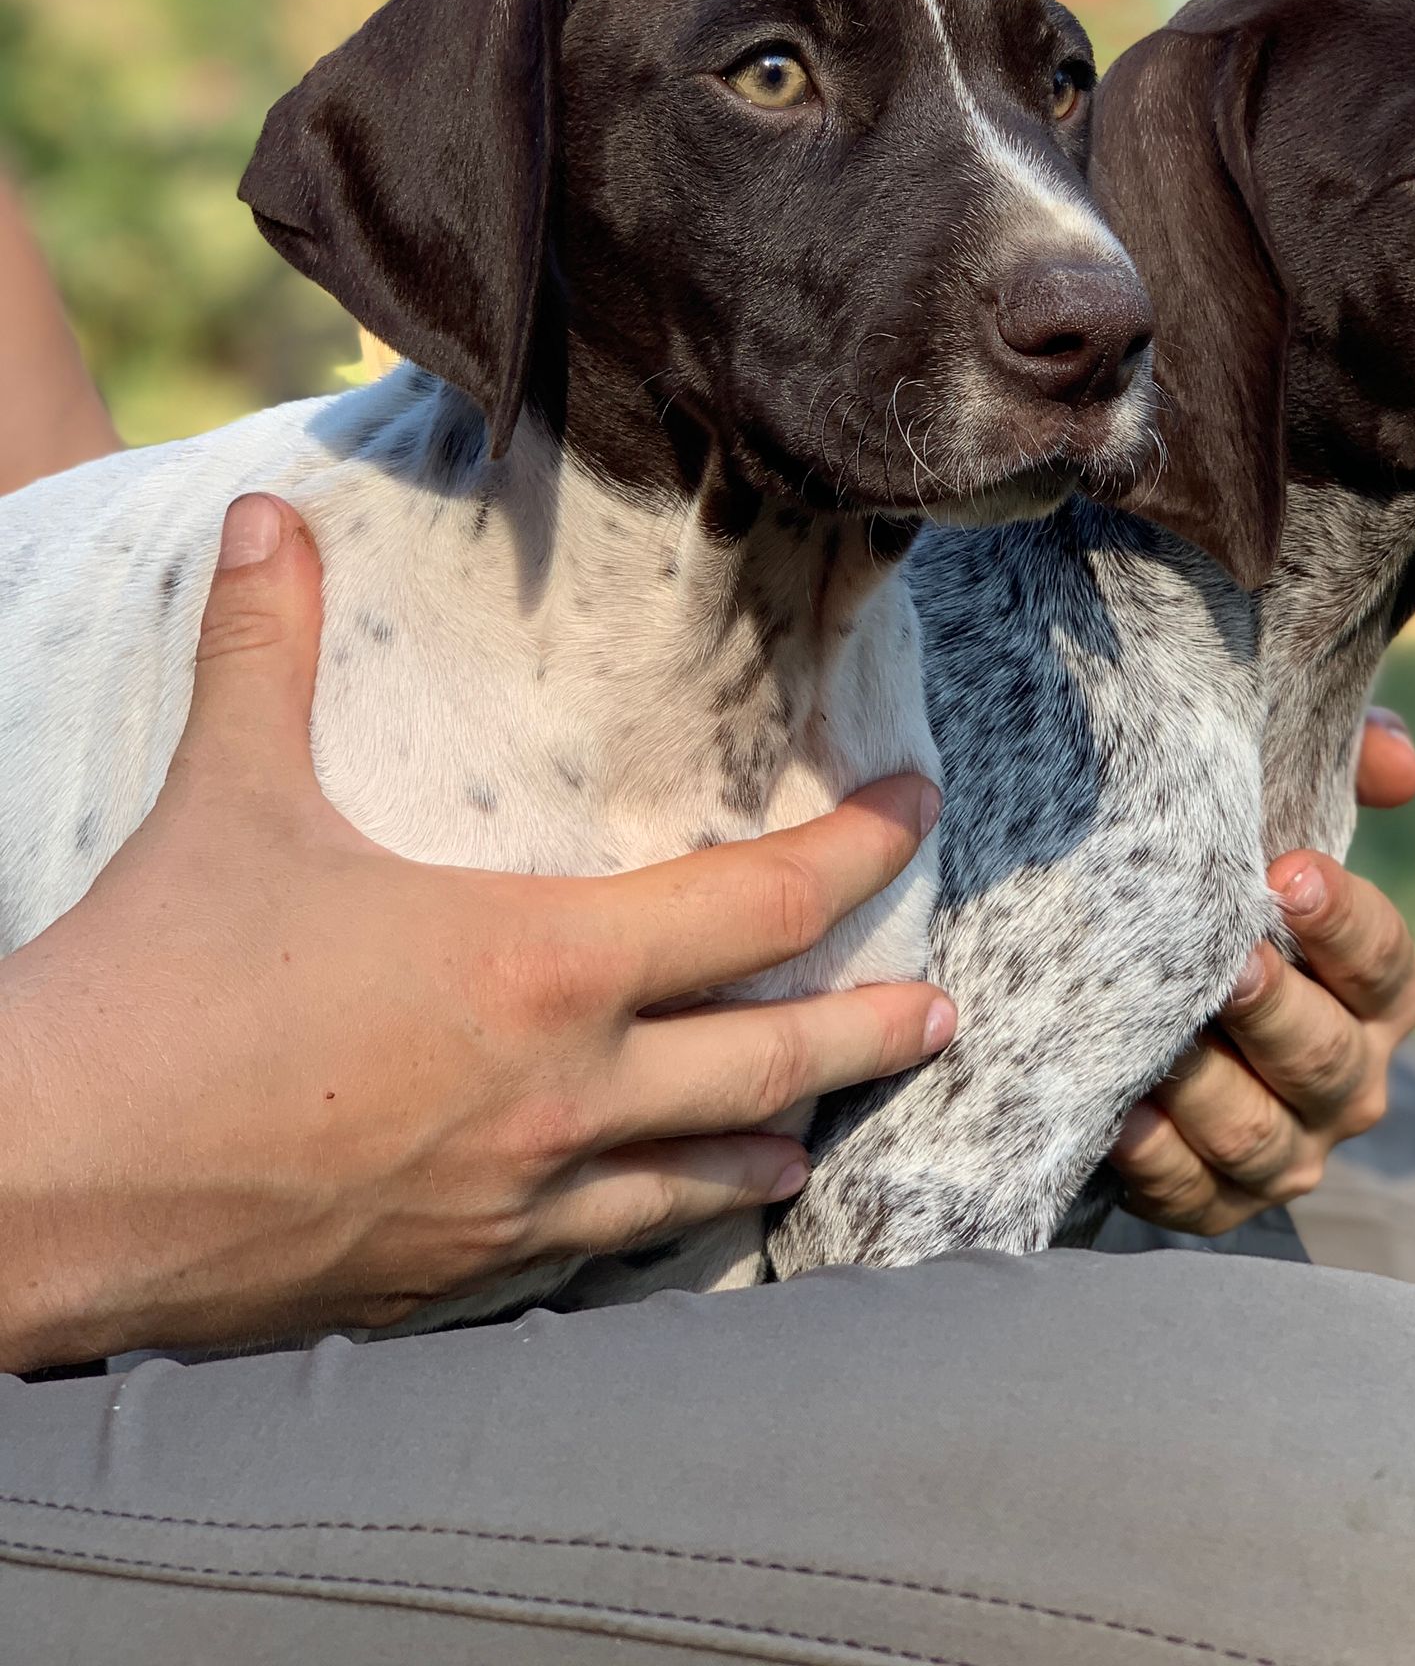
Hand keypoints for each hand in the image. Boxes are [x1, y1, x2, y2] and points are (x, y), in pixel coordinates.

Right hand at [0, 495, 952, 1370]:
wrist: (44, 1190)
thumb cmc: (153, 989)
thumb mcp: (226, 798)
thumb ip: (264, 647)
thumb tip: (262, 517)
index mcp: (540, 964)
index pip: (760, 905)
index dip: (858, 851)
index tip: (918, 812)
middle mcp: (562, 1092)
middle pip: (773, 1060)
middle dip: (874, 1031)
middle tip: (944, 1014)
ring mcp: (514, 1200)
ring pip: (696, 1178)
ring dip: (771, 1144)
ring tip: (816, 1137)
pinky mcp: (450, 1276)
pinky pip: (590, 1246)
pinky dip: (647, 1220)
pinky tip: (652, 1218)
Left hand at [1109, 706, 1414, 1234]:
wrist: (1140, 992)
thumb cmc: (1225, 894)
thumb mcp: (1276, 820)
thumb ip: (1342, 768)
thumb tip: (1394, 759)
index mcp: (1375, 994)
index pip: (1386, 962)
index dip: (1345, 922)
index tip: (1288, 871)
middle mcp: (1348, 1078)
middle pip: (1328, 1059)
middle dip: (1279, 1013)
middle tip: (1231, 964)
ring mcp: (1287, 1148)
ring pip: (1262, 1136)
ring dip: (1213, 1091)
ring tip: (1164, 1043)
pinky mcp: (1215, 1200)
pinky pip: (1195, 1195)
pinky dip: (1158, 1162)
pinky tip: (1120, 1116)